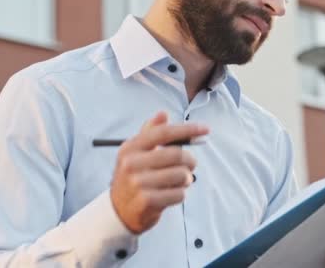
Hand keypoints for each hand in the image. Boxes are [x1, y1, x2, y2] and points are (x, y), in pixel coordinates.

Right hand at [110, 112, 208, 233]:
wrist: (119, 211)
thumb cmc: (134, 177)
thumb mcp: (136, 153)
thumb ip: (150, 133)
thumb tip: (163, 113)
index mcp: (130, 148)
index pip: (163, 133)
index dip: (187, 129)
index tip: (206, 129)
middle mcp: (131, 164)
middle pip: (176, 154)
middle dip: (190, 160)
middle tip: (191, 164)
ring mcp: (138, 183)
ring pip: (181, 174)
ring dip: (186, 178)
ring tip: (180, 181)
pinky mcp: (147, 201)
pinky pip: (179, 193)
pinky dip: (181, 193)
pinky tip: (172, 193)